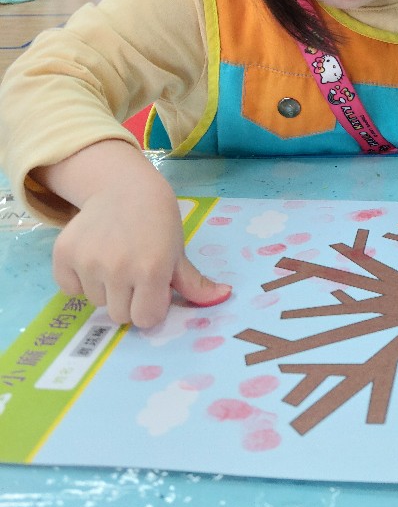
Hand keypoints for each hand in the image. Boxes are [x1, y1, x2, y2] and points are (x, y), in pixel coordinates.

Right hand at [39, 141, 230, 327]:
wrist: (125, 187)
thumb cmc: (158, 222)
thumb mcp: (178, 251)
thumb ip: (194, 282)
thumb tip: (224, 295)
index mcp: (153, 269)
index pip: (145, 319)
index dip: (151, 306)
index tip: (153, 287)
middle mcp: (119, 268)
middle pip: (119, 315)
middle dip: (129, 300)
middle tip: (133, 272)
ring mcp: (89, 261)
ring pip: (95, 302)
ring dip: (105, 288)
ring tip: (115, 258)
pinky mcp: (64, 254)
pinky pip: (69, 288)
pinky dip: (78, 279)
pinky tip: (94, 255)